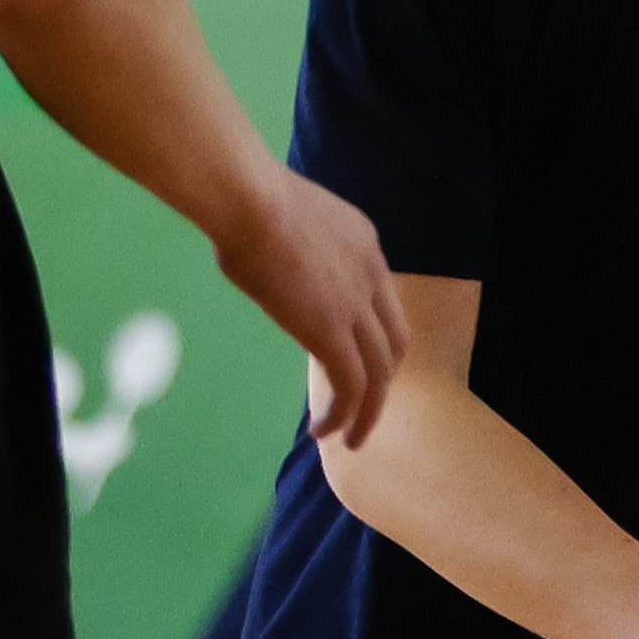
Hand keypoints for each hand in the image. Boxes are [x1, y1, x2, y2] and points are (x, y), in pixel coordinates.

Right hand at [221, 169, 408, 448]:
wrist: (250, 199)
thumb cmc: (245, 199)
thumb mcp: (282, 217)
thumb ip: (288, 243)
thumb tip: (261, 250)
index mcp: (365, 244)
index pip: (383, 301)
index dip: (371, 335)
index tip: (349, 357)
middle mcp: (372, 277)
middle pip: (394, 341)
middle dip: (381, 378)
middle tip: (361, 406)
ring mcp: (356, 306)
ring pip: (379, 373)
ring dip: (367, 412)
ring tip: (350, 439)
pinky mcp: (332, 332)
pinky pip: (352, 386)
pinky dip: (346, 415)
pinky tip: (324, 432)